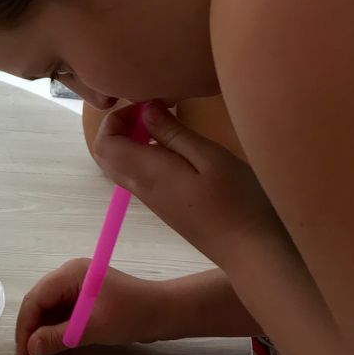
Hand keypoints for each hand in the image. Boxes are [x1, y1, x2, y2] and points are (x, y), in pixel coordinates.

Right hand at [15, 259, 165, 354]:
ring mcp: (78, 287)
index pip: (36, 298)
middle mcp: (70, 276)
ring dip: (42, 330)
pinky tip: (52, 346)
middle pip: (40, 301)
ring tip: (36, 354)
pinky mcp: (86, 299)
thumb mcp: (92, 327)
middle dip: (31, 328)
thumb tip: (31, 348)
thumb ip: (59, 337)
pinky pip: (62, 313)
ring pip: (50, 309)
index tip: (23, 352)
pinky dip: (56, 329)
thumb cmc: (131, 314)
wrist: (164, 312)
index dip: (26, 326)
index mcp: (70, 273)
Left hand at [94, 102, 288, 270]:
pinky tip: (176, 148)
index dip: (114, 119)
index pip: (104, 144)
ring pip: (121, 167)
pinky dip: (144, 155)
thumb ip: (173, 133)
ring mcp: (153, 200)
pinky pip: (139, 177)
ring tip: (165, 124)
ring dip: (131, 141)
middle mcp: (142, 188)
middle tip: (152, 110)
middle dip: (118, 127)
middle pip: (106, 156)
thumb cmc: (236, 199)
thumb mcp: (208, 156)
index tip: (146, 104)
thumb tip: (145, 109)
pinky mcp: (166, 207)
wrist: (249, 250)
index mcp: (146, 173)